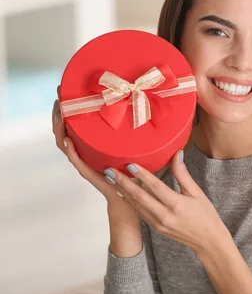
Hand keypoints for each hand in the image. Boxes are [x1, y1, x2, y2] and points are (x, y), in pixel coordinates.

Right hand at [51, 86, 137, 225]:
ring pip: (66, 145)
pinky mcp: (92, 175)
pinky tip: (67, 140)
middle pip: (66, 132)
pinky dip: (71, 152)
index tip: (68, 92)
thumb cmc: (136, 175)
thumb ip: (138, 132)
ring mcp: (87, 164)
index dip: (70, 111)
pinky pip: (79, 163)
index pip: (76, 127)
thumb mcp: (136, 147)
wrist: (134, 202)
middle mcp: (87, 154)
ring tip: (60, 113)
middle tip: (60, 96)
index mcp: (95, 147)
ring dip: (61, 128)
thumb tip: (150, 110)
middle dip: (60, 114)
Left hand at [103, 152, 227, 256]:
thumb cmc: (205, 215)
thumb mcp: (197, 193)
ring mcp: (157, 223)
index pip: (155, 187)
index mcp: (177, 205)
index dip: (142, 175)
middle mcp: (164, 215)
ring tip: (110, 177)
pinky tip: (121, 191)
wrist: (207, 241)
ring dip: (121, 191)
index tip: (130, 164)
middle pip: (139, 197)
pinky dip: (128, 200)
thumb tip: (177, 154)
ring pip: (135, 205)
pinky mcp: (154, 227)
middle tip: (109, 169)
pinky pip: (138, 211)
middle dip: (122, 182)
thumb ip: (183, 174)